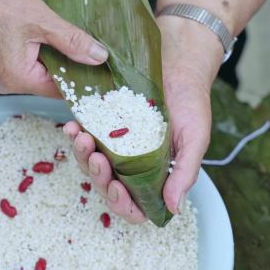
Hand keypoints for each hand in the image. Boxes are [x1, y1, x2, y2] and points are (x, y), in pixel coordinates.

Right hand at [0, 0, 109, 96]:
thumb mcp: (42, 21)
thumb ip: (72, 41)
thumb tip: (100, 57)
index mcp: (18, 79)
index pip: (62, 90)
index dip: (85, 80)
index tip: (106, 70)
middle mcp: (9, 85)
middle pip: (53, 83)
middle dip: (73, 67)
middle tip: (96, 51)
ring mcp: (3, 76)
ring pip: (43, 74)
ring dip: (58, 58)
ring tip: (76, 41)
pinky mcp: (1, 66)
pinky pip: (31, 66)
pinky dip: (44, 55)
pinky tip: (53, 38)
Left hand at [65, 15, 222, 221]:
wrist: (178, 62)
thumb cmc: (191, 101)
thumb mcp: (195, 138)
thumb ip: (185, 172)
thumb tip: (173, 208)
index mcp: (155, 175)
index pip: (135, 205)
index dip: (122, 204)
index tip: (116, 189)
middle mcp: (133, 163)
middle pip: (107, 185)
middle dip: (98, 176)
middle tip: (97, 158)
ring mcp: (115, 144)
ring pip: (91, 162)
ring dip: (83, 156)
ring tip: (82, 138)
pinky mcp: (103, 123)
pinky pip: (85, 136)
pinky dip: (76, 135)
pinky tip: (75, 126)